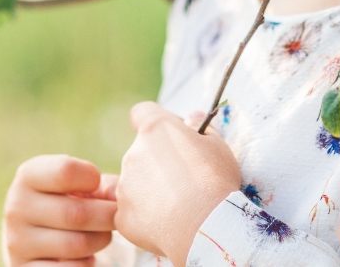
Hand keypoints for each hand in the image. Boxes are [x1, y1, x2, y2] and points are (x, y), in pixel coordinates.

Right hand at [2, 154, 118, 266]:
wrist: (34, 236)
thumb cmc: (65, 201)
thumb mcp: (77, 184)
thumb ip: (103, 186)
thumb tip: (124, 199)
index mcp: (28, 176)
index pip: (66, 171)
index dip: (92, 178)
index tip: (96, 185)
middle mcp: (17, 208)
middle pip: (77, 213)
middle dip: (107, 216)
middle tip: (114, 217)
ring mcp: (18, 242)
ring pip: (77, 244)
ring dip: (100, 240)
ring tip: (100, 235)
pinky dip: (86, 263)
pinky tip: (84, 256)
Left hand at [115, 102, 242, 266]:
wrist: (205, 226)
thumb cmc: (215, 181)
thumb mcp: (217, 146)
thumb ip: (200, 128)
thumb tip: (191, 118)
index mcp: (155, 130)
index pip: (142, 113)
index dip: (158, 122)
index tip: (176, 136)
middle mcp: (133, 154)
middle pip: (141, 151)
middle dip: (158, 161)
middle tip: (184, 179)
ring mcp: (125, 185)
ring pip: (135, 182)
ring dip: (151, 188)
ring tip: (178, 205)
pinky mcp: (122, 215)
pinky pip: (131, 211)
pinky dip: (145, 215)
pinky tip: (167, 222)